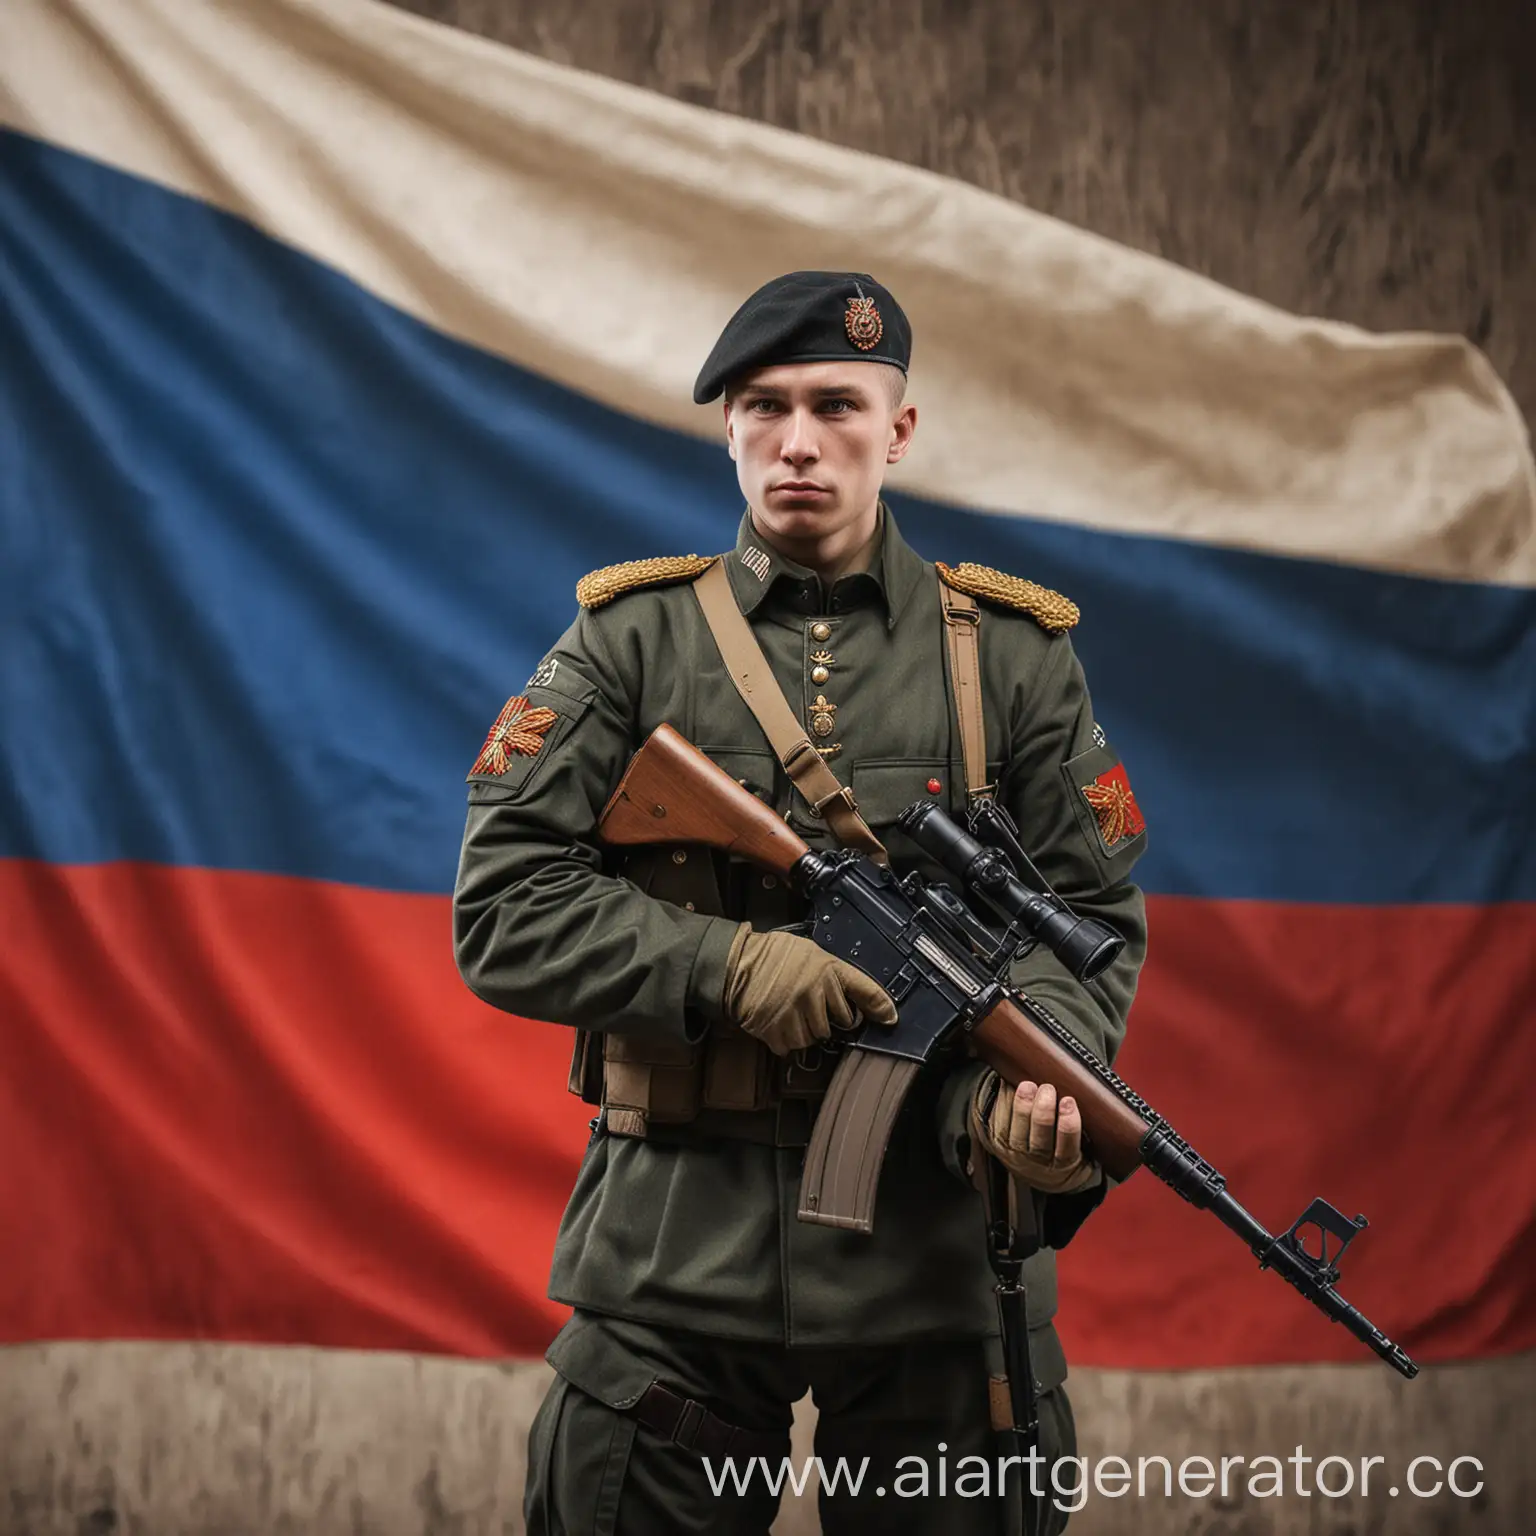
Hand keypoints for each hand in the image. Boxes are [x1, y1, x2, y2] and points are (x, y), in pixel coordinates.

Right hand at [723, 923, 897, 1056]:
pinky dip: (786, 1038)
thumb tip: (853, 995)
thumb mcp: (809, 952)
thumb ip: (831, 971)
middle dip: (830, 1017)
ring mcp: (798, 1014)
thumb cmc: (772, 955)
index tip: (890, 1018)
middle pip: (842, 1022)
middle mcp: (817, 992)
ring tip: (790, 1010)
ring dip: (806, 1029)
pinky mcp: (779, 1032)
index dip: (880, 1006)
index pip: (864, 990)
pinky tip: (778, 1020)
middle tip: (812, 1004)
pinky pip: (793, 1046)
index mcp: (827, 969)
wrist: (735, 965)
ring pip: (817, 1037)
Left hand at [970, 1072, 1100, 1193]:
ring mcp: (1016, 1153)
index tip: (1069, 1101)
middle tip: (1048, 1088)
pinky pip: (1000, 1122)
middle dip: (1043, 1110)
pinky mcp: (998, 1143)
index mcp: (1064, 1164)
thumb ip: (1082, 1130)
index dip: (1068, 1124)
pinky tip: (1009, 1086)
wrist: (1037, 1172)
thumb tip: (1085, 1094)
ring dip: (1022, 1105)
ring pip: (1018, 1130)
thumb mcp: (1081, 1149)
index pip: (1067, 1148)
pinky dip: (1004, 1103)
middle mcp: (1038, 1162)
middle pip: (1040, 1137)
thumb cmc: (1064, 1151)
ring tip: (1028, 1086)